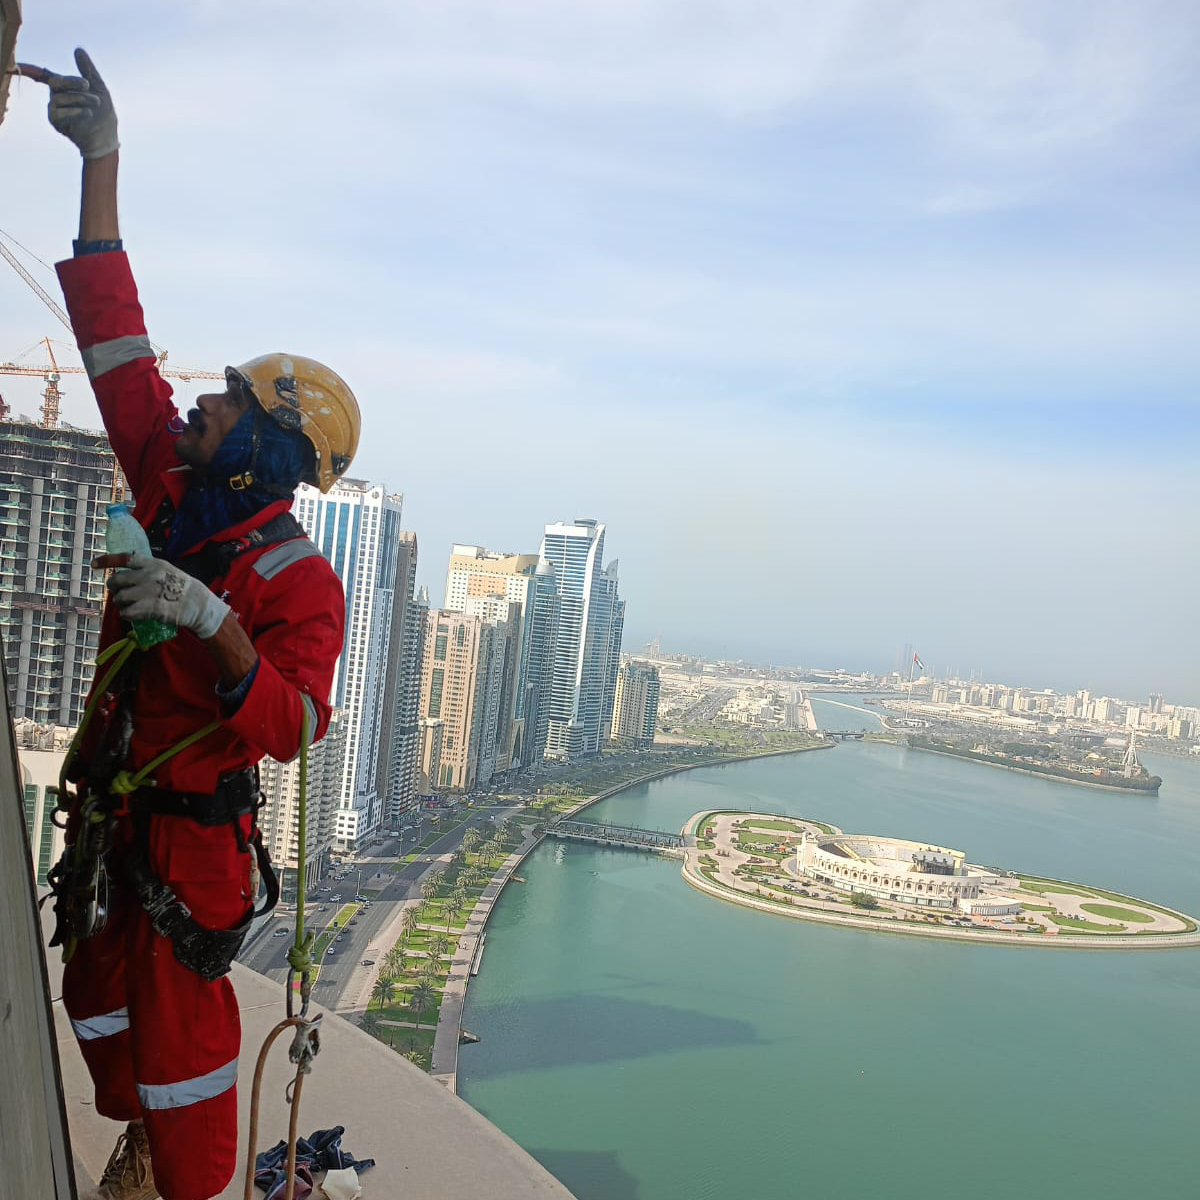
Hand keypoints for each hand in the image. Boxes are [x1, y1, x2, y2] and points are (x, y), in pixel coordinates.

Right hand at [22, 48, 118, 159]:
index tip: (24, 66)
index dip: (33, 69)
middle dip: (72, 81)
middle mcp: (56, 96)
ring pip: (60, 97)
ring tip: (97, 103)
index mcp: (64, 87)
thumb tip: (78, 49)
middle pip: (55, 81)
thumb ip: (88, 70)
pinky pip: (58, 112)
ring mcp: (54, 109)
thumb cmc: (104, 115)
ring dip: (81, 98)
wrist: (107, 139)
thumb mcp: (99, 88)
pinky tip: (88, 113)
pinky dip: (75, 111)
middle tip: (88, 84)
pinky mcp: (55, 122)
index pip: (44, 74)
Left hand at [96, 553, 229, 639]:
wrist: (198, 604)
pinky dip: (126, 615)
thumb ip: (148, 570)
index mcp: (153, 564)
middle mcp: (148, 576)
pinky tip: (132, 615)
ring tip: (128, 606)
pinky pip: (126, 612)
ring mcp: (148, 592)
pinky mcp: (149, 608)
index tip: (94, 564)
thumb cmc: (181, 588)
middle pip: (117, 580)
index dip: (107, 560)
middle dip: (113, 588)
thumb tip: (127, 576)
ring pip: (119, 597)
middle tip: (118, 593)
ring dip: (120, 603)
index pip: (125, 558)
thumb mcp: (167, 571)